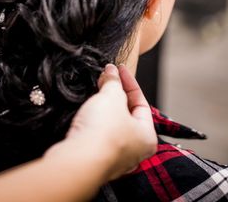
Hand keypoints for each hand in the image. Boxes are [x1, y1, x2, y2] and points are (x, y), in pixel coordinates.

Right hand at [47, 64, 156, 180]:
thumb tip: (111, 71)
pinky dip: (95, 123)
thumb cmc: (103, 132)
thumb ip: (113, 81)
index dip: (129, 82)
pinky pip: (98, 137)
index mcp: (147, 137)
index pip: (141, 103)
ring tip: (94, 93)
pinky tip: (86, 113)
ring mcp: (115, 158)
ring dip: (104, 109)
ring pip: (112, 127)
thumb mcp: (112, 96)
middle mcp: (135, 151)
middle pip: (127, 115)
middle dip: (115, 95)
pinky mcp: (96, 160)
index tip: (117, 69)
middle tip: (105, 79)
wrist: (80, 159)